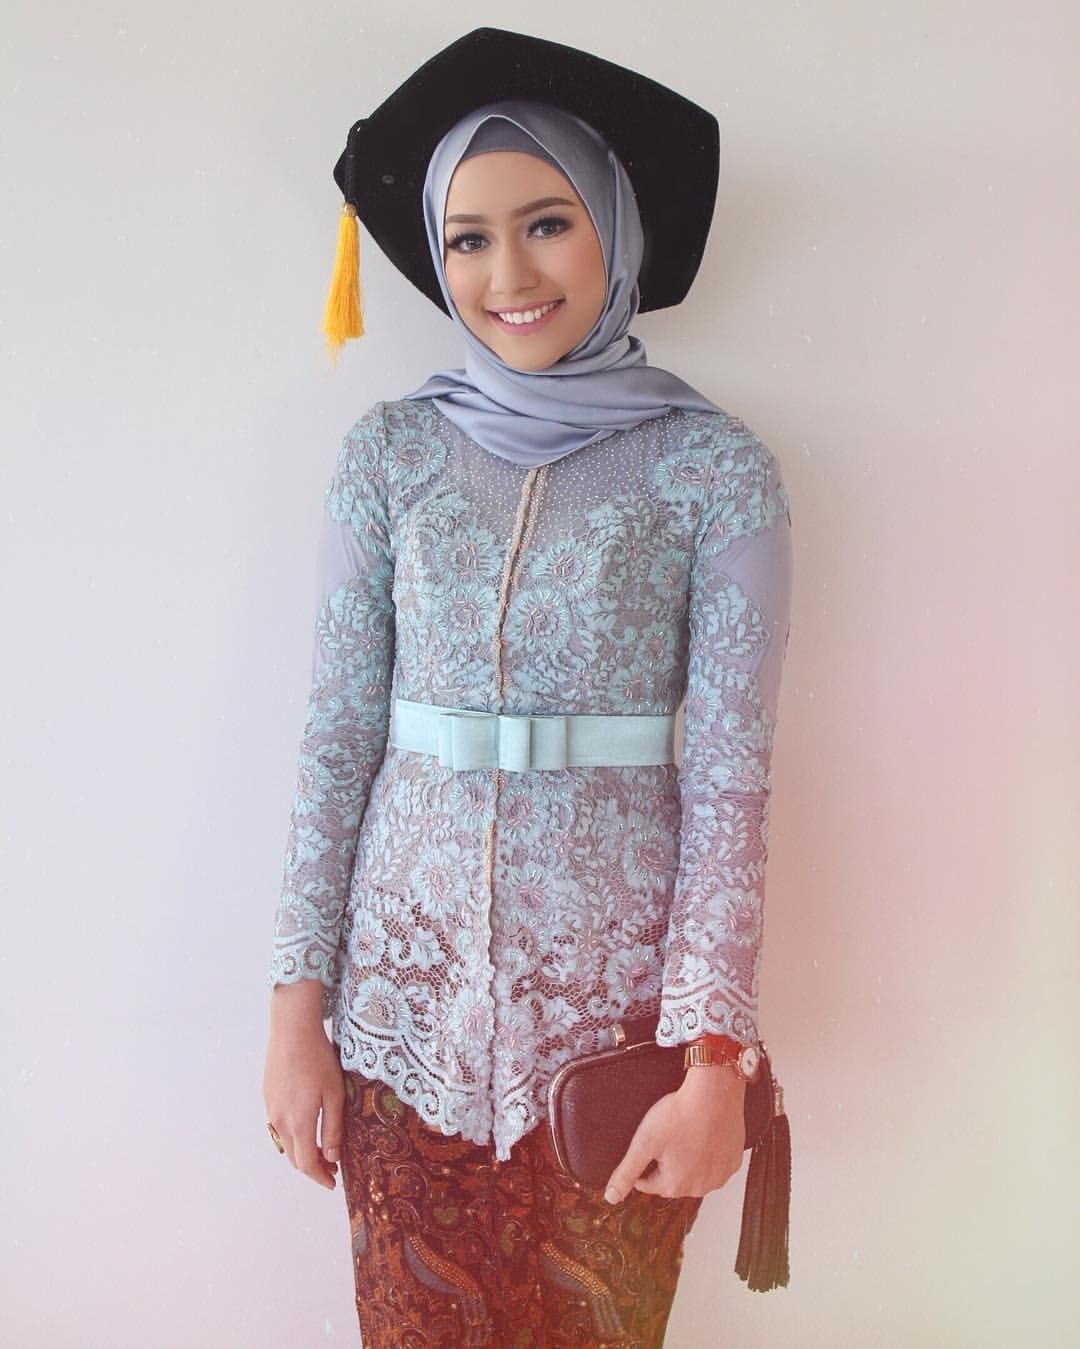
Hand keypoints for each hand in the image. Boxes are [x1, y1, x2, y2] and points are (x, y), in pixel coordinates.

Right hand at [263, 982, 344, 1190]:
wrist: (292, 1031)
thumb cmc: (318, 1059)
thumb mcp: (334, 1094)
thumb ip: (333, 1129)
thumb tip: (331, 1158)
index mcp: (298, 1123)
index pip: (307, 1164)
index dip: (320, 1177)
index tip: (333, 1182)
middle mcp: (280, 1121)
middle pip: (295, 1157)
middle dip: (313, 1168)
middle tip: (332, 1169)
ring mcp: (271, 1109)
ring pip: (286, 1142)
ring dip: (303, 1151)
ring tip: (322, 1149)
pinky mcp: (268, 1097)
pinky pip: (279, 1126)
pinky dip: (294, 1135)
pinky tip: (307, 1126)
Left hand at [604, 1065, 745, 1203]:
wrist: (714, 1094)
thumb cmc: (681, 1114)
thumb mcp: (644, 1143)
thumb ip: (627, 1172)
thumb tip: (612, 1196)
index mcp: (676, 1185)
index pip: (649, 1184)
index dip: (642, 1165)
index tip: (646, 1147)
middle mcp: (700, 1187)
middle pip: (673, 1180)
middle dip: (666, 1164)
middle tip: (666, 1137)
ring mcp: (720, 1175)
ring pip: (695, 1173)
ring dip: (687, 1161)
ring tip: (684, 1135)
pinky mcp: (733, 1162)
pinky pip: (715, 1163)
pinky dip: (708, 1154)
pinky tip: (702, 1135)